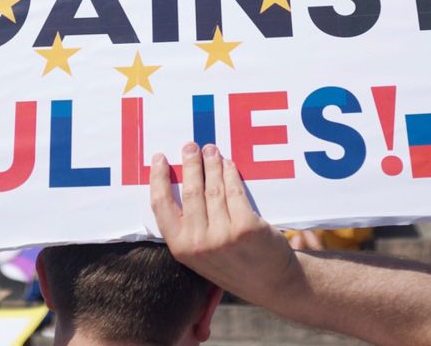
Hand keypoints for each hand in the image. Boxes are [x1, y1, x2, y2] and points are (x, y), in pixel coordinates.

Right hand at [150, 143, 300, 303]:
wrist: (272, 283)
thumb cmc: (233, 264)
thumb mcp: (201, 254)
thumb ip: (189, 226)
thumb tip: (182, 181)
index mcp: (181, 248)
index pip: (161, 206)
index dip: (158, 179)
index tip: (160, 158)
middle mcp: (199, 242)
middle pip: (190, 190)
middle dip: (190, 164)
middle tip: (190, 146)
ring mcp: (223, 235)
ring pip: (213, 188)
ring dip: (212, 164)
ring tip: (211, 151)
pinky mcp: (246, 227)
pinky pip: (234, 192)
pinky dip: (231, 174)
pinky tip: (229, 165)